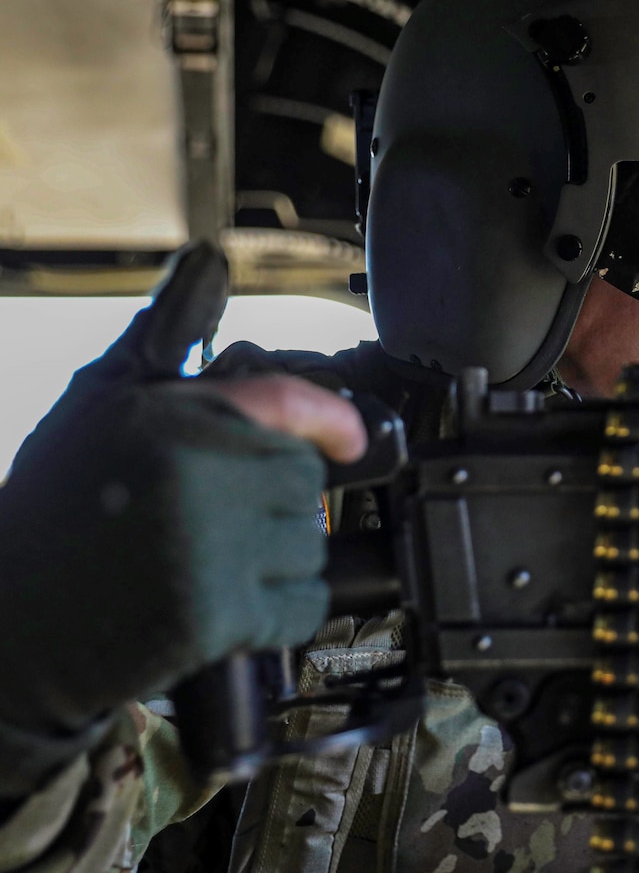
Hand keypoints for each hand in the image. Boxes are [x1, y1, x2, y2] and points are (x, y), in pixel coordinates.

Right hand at [0, 243, 365, 790]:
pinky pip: (302, 605)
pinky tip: (221, 607)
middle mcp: (192, 474)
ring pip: (310, 542)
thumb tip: (205, 265)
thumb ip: (163, 339)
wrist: (3, 626)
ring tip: (206, 563)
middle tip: (212, 521)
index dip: (330, 419)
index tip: (350, 438)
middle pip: (305, 478)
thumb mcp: (97, 405)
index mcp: (167, 417)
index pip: (285, 401)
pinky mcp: (214, 615)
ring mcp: (207, 547)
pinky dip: (279, 614)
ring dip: (277, 559)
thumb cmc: (51, 516)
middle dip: (273, 499)